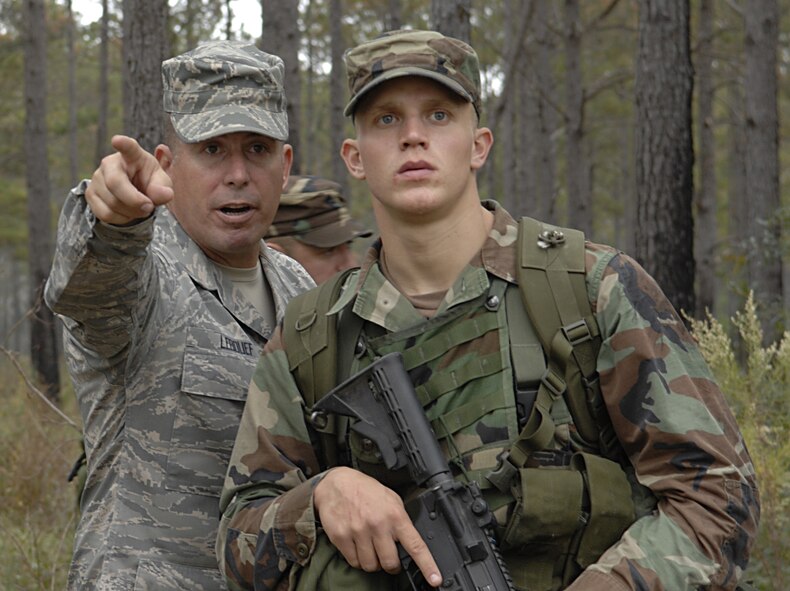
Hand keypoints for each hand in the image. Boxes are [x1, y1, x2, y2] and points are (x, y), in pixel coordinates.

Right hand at [85, 135, 173, 224]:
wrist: (134, 195)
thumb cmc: (149, 183)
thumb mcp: (161, 184)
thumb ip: (163, 188)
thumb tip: (165, 195)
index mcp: (132, 156)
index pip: (128, 147)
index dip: (123, 144)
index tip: (117, 140)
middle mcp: (110, 163)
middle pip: (115, 183)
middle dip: (134, 201)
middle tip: (149, 207)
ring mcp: (97, 178)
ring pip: (112, 203)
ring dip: (131, 212)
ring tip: (139, 208)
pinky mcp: (90, 194)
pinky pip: (105, 213)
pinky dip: (121, 219)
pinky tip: (127, 212)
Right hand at [314, 467, 441, 586]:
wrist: (336, 483)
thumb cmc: (366, 491)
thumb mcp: (391, 499)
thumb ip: (401, 520)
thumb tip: (409, 542)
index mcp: (395, 515)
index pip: (415, 545)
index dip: (427, 565)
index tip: (435, 579)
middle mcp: (377, 525)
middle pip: (390, 563)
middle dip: (391, 564)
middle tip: (388, 556)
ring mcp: (358, 532)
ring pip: (371, 566)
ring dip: (373, 562)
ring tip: (370, 547)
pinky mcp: (341, 537)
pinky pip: (354, 562)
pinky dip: (357, 559)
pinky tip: (358, 545)